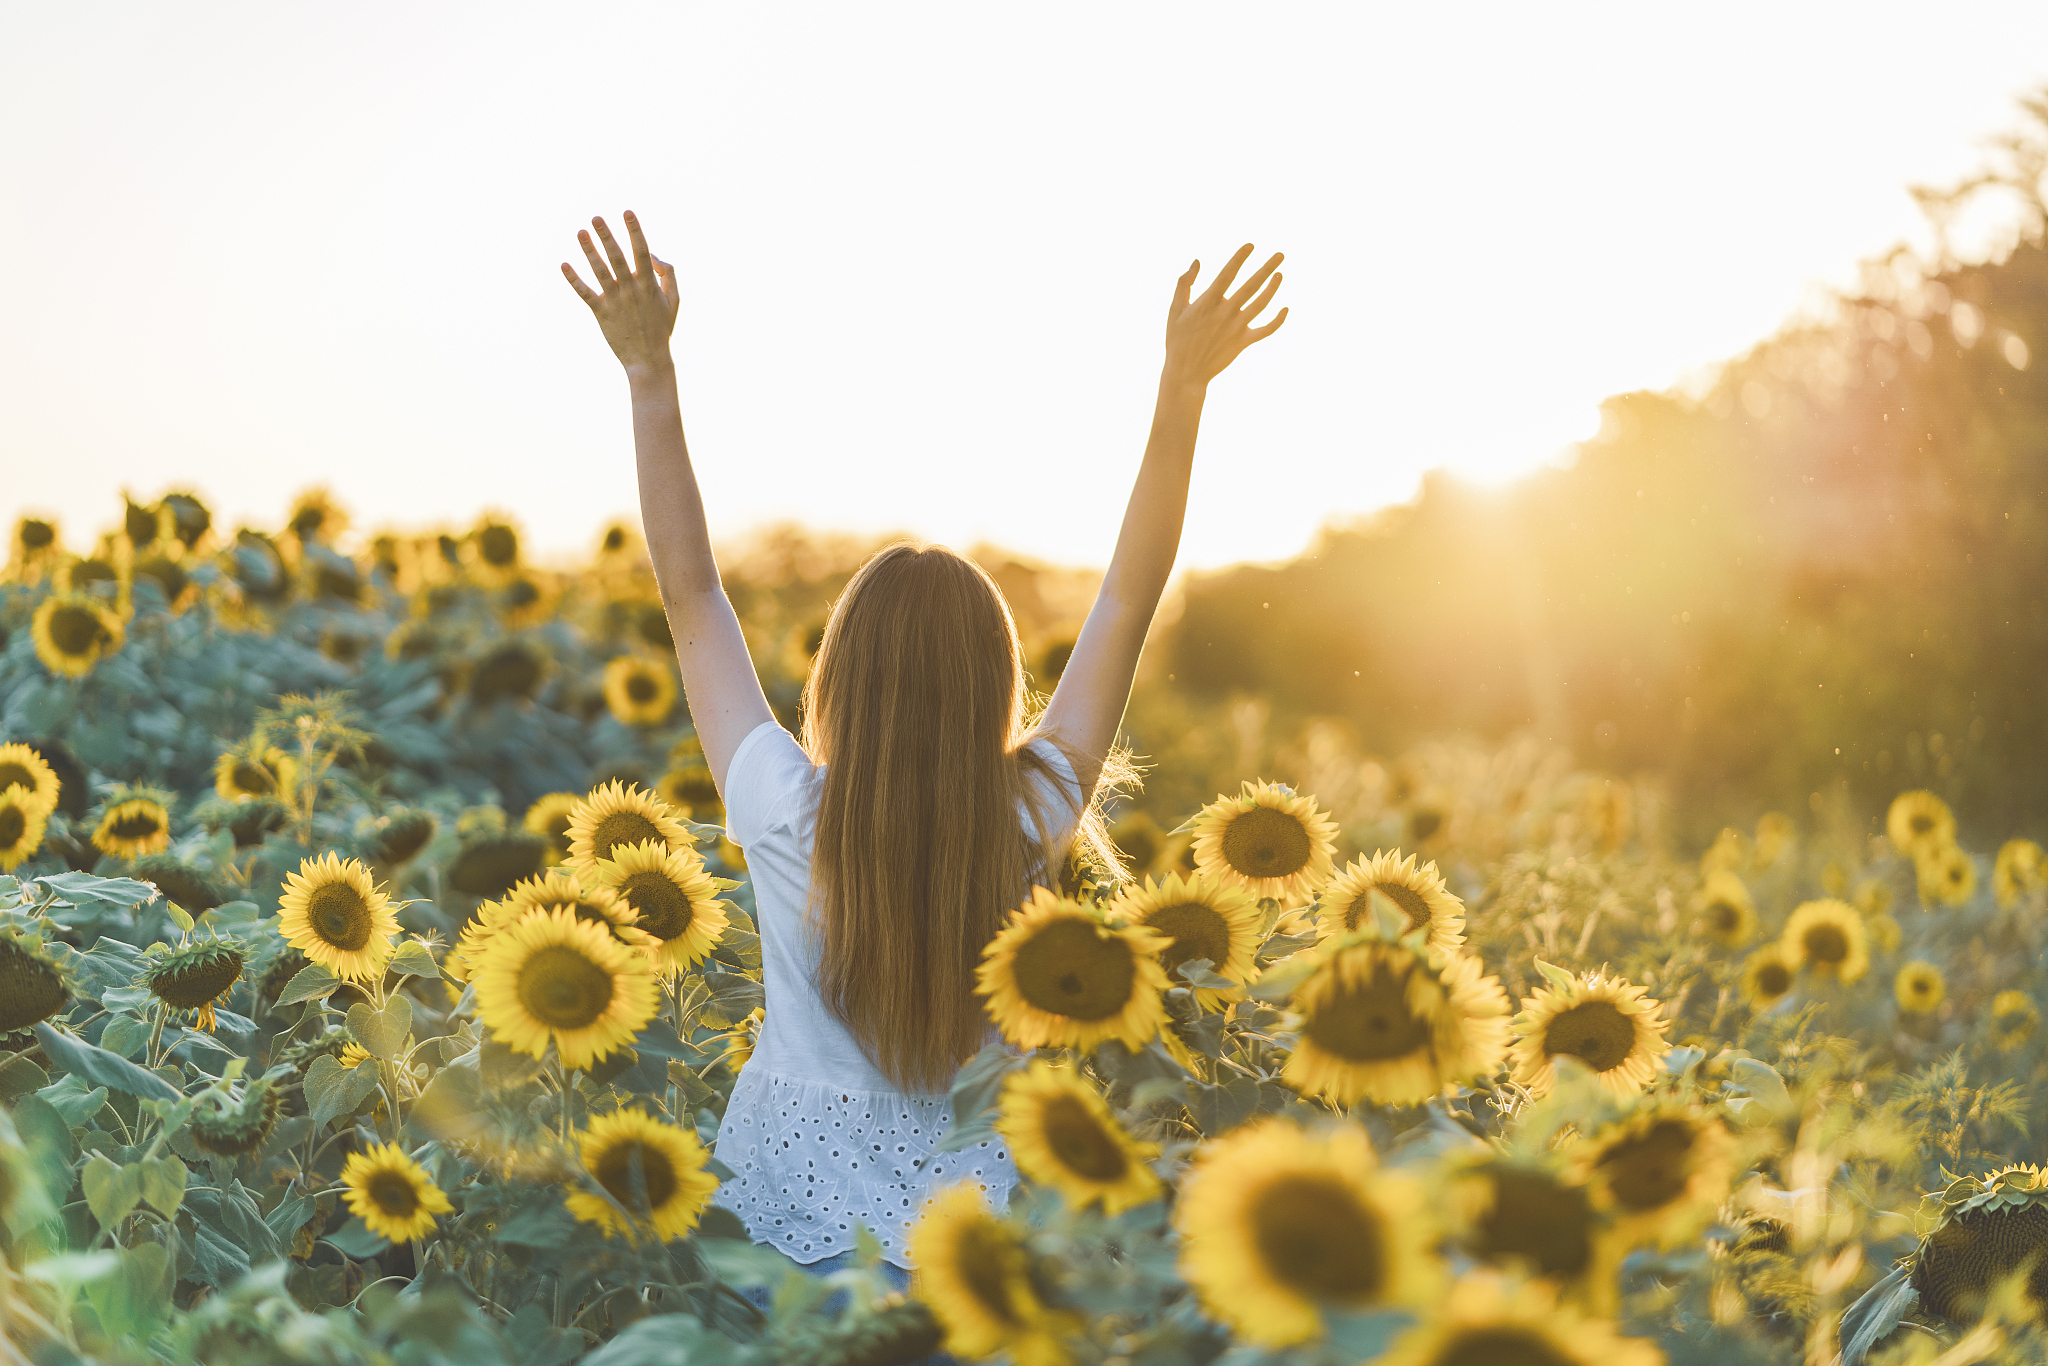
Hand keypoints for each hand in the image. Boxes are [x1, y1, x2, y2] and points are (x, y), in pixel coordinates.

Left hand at [562, 212, 678, 377]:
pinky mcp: (602, 313)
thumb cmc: (661, 328)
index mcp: (649, 285)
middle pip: (617, 257)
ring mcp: (615, 302)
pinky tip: (563, 265)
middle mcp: (631, 291)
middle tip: (596, 217)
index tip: (627, 212)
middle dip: (607, 235)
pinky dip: (574, 280)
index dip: (635, 230)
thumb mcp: (675, 300)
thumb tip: (653, 254)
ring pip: (599, 271)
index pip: (641, 252)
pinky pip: (585, 294)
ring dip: (589, 250)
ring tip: (580, 231)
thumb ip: (668, 274)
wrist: (649, 359)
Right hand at [1162, 244, 1285, 387]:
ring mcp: (1237, 328)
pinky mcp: (1244, 342)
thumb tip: (1197, 262)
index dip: (1240, 258)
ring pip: (1261, 304)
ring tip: (1280, 274)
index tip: (1251, 245)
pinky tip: (1286, 308)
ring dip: (1273, 288)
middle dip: (1267, 268)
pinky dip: (1278, 320)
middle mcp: (1225, 312)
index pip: (1228, 274)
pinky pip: (1266, 330)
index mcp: (1208, 302)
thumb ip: (1184, 284)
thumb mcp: (1174, 310)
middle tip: (1280, 255)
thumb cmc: (1177, 339)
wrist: (1186, 372)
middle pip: (1252, 285)